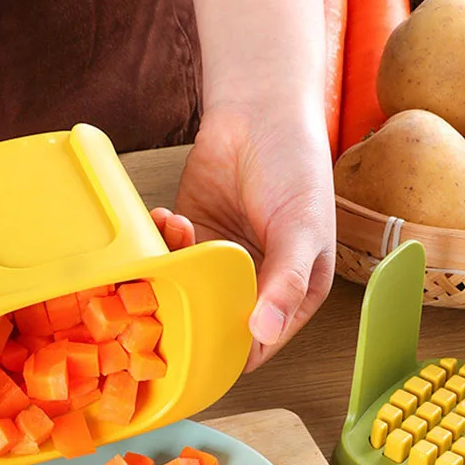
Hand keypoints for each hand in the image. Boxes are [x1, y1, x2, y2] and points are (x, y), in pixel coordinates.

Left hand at [152, 101, 335, 372]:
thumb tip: (264, 331)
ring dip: (174, 271)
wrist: (260, 111)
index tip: (195, 346)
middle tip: (166, 298)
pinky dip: (162, 243)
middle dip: (188, 313)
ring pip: (184, 292)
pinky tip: (171, 217)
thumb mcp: (302, 229)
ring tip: (181, 232)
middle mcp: (251, 285)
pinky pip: (167, 258)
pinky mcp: (190, 238)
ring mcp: (217, 263)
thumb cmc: (296, 167)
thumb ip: (286, 282)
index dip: (226, 353)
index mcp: (288, 295)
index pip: (255, 347)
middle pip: (213, 325)